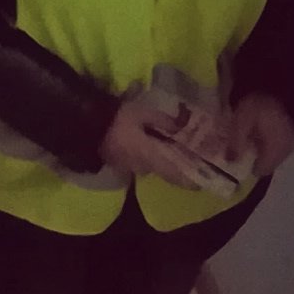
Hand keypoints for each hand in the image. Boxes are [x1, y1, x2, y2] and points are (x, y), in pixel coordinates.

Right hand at [99, 90, 227, 189]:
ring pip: (154, 168)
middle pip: (168, 173)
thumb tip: (181, 127)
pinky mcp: (121, 163)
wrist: (87, 126)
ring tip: (174, 151)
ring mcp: (131, 168)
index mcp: (153, 158)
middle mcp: (145, 168)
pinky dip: (151, 158)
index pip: (179, 176)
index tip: (206, 178)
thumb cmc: (117, 119)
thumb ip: (163, 121)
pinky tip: (153, 147)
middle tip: (192, 159)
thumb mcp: (143, 113)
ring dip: (164, 162)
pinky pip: (142, 164)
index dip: (193, 180)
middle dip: (180, 168)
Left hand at [226, 91, 293, 179]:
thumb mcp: (242, 121)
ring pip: (273, 152)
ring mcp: (293, 139)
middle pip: (267, 162)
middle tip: (236, 146)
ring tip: (245, 135)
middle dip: (252, 156)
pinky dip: (267, 138)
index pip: (260, 171)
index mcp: (277, 151)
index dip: (245, 167)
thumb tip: (230, 162)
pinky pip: (278, 141)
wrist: (282, 80)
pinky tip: (257, 128)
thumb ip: (236, 143)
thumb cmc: (260, 103)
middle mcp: (288, 150)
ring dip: (260, 146)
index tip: (233, 160)